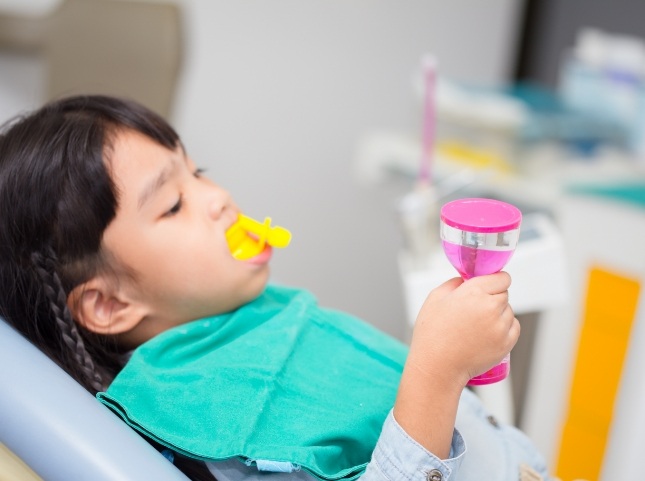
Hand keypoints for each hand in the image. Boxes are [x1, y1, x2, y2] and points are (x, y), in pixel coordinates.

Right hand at [407, 272, 518, 389]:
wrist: (437, 366)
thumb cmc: (432, 333)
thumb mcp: (435, 298)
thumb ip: (454, 283)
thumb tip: (467, 280)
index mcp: (474, 292)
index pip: (501, 278)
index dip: (494, 281)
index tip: (488, 286)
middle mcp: (490, 307)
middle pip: (504, 294)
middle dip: (492, 298)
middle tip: (475, 309)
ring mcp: (500, 326)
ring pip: (509, 311)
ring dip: (498, 314)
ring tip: (478, 325)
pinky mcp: (506, 343)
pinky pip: (514, 328)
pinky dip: (505, 328)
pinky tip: (487, 334)